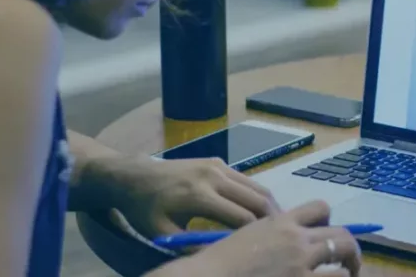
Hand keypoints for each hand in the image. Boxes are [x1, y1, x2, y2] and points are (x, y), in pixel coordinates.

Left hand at [104, 156, 280, 239]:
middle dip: (271, 220)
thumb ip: (192, 244)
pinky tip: (258, 211)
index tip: (262, 248)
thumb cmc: (146, 208)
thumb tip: (221, 255)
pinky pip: (246, 180)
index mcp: (198, 195)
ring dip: (269, 206)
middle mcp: (214, 176)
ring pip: (256, 187)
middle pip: (256, 200)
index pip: (241, 217)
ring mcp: (218, 166)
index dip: (254, 235)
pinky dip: (257, 196)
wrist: (136, 176)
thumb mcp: (162, 232)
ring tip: (275, 225)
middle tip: (280, 237)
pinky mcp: (218, 162)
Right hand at [185, 201, 361, 276]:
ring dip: (348, 272)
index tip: (326, 236)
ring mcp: (300, 265)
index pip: (320, 208)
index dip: (328, 222)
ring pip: (344, 263)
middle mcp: (296, 240)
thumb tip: (286, 243)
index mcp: (281, 222)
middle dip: (351, 250)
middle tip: (350, 264)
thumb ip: (270, 235)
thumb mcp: (246, 236)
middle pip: (341, 236)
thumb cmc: (218, 262)